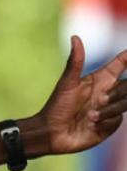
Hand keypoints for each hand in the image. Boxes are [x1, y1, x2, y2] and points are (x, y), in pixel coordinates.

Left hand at [38, 34, 126, 154]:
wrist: (50, 133)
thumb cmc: (56, 106)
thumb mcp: (67, 83)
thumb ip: (75, 62)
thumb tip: (75, 37)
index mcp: (100, 80)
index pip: (122, 63)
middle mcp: (108, 93)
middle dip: (118, 93)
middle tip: (99, 100)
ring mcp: (109, 109)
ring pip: (126, 103)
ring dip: (110, 109)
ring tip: (90, 116)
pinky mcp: (109, 125)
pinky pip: (118, 120)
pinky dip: (106, 121)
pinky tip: (91, 125)